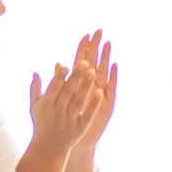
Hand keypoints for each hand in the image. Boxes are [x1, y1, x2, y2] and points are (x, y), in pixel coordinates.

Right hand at [28, 61, 100, 155]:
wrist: (49, 149)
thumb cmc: (42, 124)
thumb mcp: (35, 107)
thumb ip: (35, 89)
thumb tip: (35, 72)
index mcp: (46, 104)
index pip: (53, 88)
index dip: (59, 78)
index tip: (65, 65)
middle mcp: (58, 111)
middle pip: (68, 92)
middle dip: (76, 77)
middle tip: (85, 62)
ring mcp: (69, 120)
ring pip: (79, 101)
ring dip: (85, 87)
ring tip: (93, 72)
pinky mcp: (80, 128)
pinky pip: (88, 114)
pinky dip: (93, 104)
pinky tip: (100, 92)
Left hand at [70, 30, 116, 148]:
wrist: (73, 140)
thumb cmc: (65, 120)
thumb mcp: (60, 99)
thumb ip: (60, 81)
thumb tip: (57, 63)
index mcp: (79, 84)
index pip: (82, 61)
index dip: (84, 48)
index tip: (86, 34)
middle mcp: (91, 86)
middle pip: (95, 62)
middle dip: (97, 47)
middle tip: (100, 31)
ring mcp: (100, 93)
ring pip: (103, 72)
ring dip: (105, 58)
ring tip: (108, 44)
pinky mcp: (107, 103)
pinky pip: (111, 88)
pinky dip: (112, 77)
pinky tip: (114, 66)